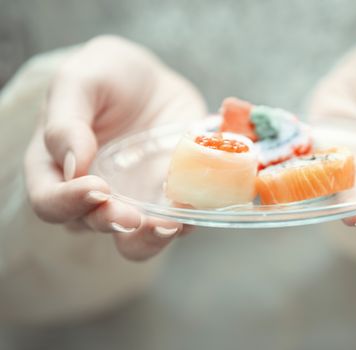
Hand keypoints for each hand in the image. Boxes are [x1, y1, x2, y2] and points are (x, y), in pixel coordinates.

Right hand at [25, 36, 205, 259]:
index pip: (50, 202)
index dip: (68, 203)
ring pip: (137, 238)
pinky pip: (179, 218)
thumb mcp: (80, 81)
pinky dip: (188, 216)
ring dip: (151, 238)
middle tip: (133, 215)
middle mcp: (94, 193)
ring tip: (169, 224)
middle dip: (112, 223)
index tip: (95, 187)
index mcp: (57, 167)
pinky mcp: (169, 197)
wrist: (153, 80)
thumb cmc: (107, 76)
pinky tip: (196, 204)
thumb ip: (67, 120)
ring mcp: (134, 199)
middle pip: (94, 225)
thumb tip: (75, 165)